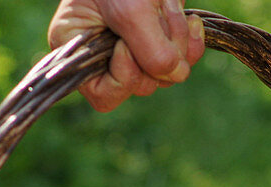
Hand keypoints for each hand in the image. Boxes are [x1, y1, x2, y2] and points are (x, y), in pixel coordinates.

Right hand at [48, 0, 204, 111]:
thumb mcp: (128, 8)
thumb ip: (149, 49)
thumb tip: (173, 74)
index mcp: (77, 49)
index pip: (104, 94)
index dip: (124, 76)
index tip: (127, 43)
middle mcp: (104, 55)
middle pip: (142, 84)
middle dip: (157, 51)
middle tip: (155, 11)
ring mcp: (134, 48)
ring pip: (167, 73)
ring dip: (176, 40)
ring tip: (167, 5)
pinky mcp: (158, 39)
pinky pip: (183, 59)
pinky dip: (191, 40)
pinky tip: (193, 21)